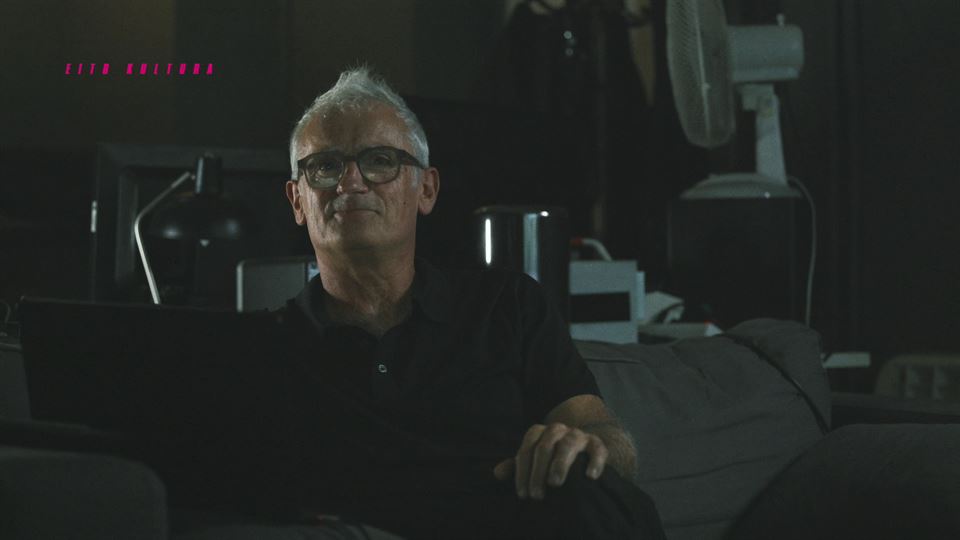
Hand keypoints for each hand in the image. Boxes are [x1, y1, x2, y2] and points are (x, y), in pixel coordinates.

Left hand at [493, 422, 608, 500]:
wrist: (580, 447)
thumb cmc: (550, 458)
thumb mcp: (532, 461)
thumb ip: (516, 466)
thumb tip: (497, 473)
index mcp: (539, 433)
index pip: (527, 448)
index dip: (522, 471)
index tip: (522, 494)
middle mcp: (557, 430)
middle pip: (545, 446)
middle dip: (538, 471)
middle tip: (536, 495)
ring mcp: (577, 435)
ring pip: (568, 444)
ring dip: (560, 463)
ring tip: (555, 483)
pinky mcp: (596, 443)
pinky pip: (597, 449)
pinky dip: (594, 461)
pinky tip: (590, 476)